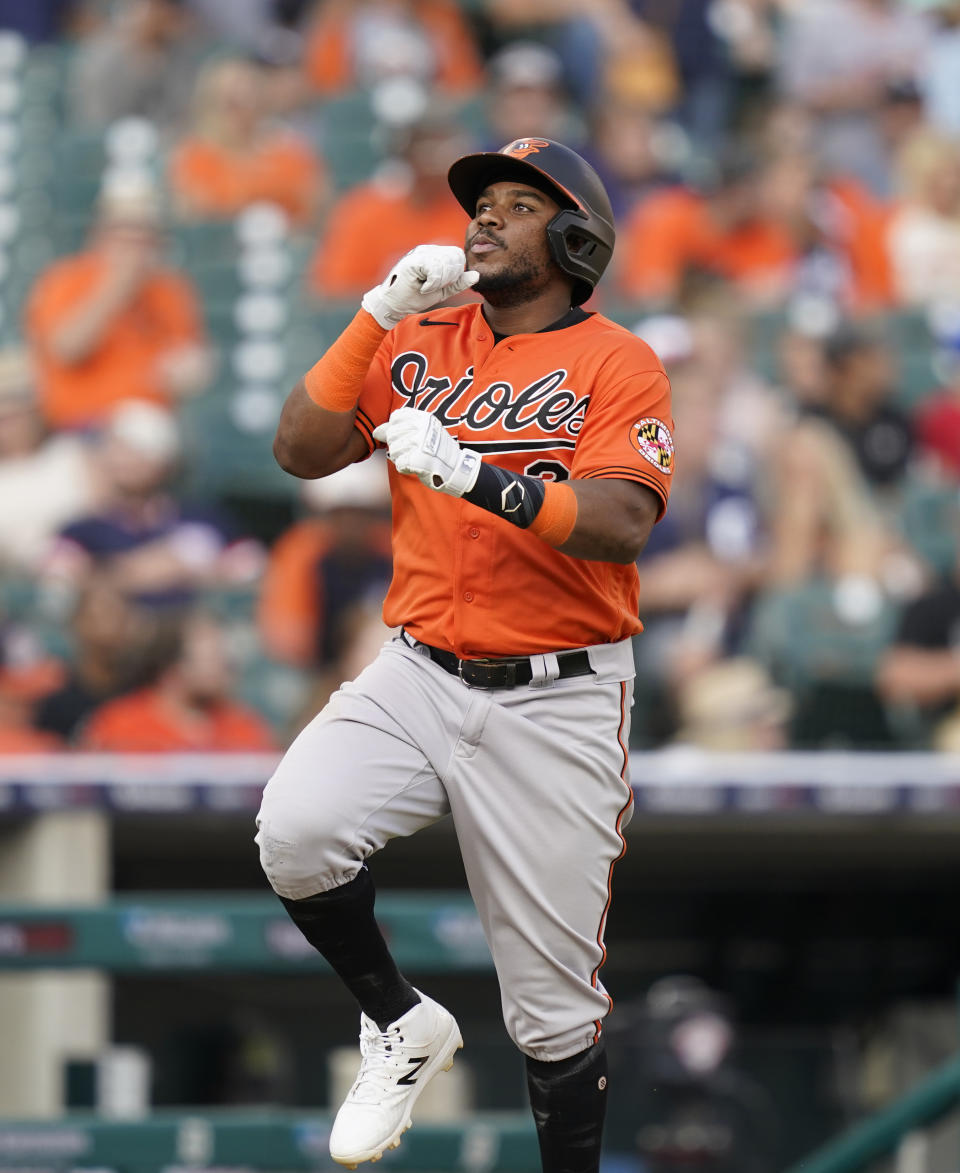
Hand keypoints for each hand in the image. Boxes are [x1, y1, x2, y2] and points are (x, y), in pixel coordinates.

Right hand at [361, 245, 478, 328]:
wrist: (394, 305)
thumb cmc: (414, 297)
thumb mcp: (442, 291)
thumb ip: (458, 283)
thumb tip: (476, 275)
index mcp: (435, 254)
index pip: (457, 255)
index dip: (456, 272)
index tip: (443, 285)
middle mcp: (427, 250)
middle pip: (454, 257)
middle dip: (450, 277)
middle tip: (435, 287)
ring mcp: (419, 253)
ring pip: (445, 263)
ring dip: (440, 282)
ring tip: (427, 287)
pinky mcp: (413, 260)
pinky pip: (435, 268)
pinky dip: (432, 283)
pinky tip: (423, 287)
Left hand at [372, 407, 480, 495]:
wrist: (457, 470)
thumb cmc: (438, 452)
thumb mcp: (423, 433)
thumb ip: (399, 429)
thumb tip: (375, 432)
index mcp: (424, 417)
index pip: (396, 417)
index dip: (397, 430)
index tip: (411, 438)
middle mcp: (422, 427)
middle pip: (391, 435)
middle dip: (399, 446)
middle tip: (416, 451)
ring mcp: (420, 442)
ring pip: (394, 450)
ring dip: (402, 458)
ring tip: (417, 459)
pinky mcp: (418, 458)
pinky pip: (399, 464)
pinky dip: (405, 468)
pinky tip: (417, 467)